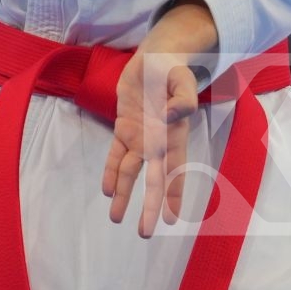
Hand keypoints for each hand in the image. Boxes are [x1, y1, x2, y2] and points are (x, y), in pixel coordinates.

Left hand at [102, 1, 215, 237]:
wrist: (156, 56)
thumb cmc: (173, 69)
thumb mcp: (183, 80)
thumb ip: (183, 98)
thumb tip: (174, 116)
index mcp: (174, 134)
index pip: (175, 170)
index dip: (174, 194)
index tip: (171, 218)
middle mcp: (157, 142)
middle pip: (153, 179)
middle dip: (149, 206)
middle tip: (145, 232)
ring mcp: (140, 136)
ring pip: (130, 172)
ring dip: (124, 194)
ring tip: (116, 218)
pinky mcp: (124, 127)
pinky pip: (115, 154)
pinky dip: (110, 171)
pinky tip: (107, 190)